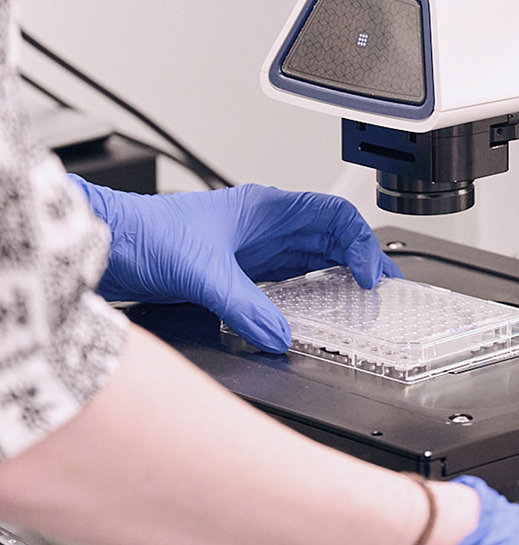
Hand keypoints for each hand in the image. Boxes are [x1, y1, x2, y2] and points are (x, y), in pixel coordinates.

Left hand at [69, 176, 400, 352]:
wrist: (107, 245)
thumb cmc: (145, 233)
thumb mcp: (201, 271)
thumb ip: (243, 306)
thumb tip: (278, 337)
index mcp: (264, 207)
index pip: (332, 215)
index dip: (360, 243)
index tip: (369, 276)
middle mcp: (263, 226)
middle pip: (329, 239)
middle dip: (360, 262)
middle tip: (384, 293)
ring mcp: (250, 250)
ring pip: (310, 262)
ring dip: (337, 281)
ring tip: (360, 305)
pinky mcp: (234, 274)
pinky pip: (285, 285)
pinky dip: (306, 299)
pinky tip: (313, 318)